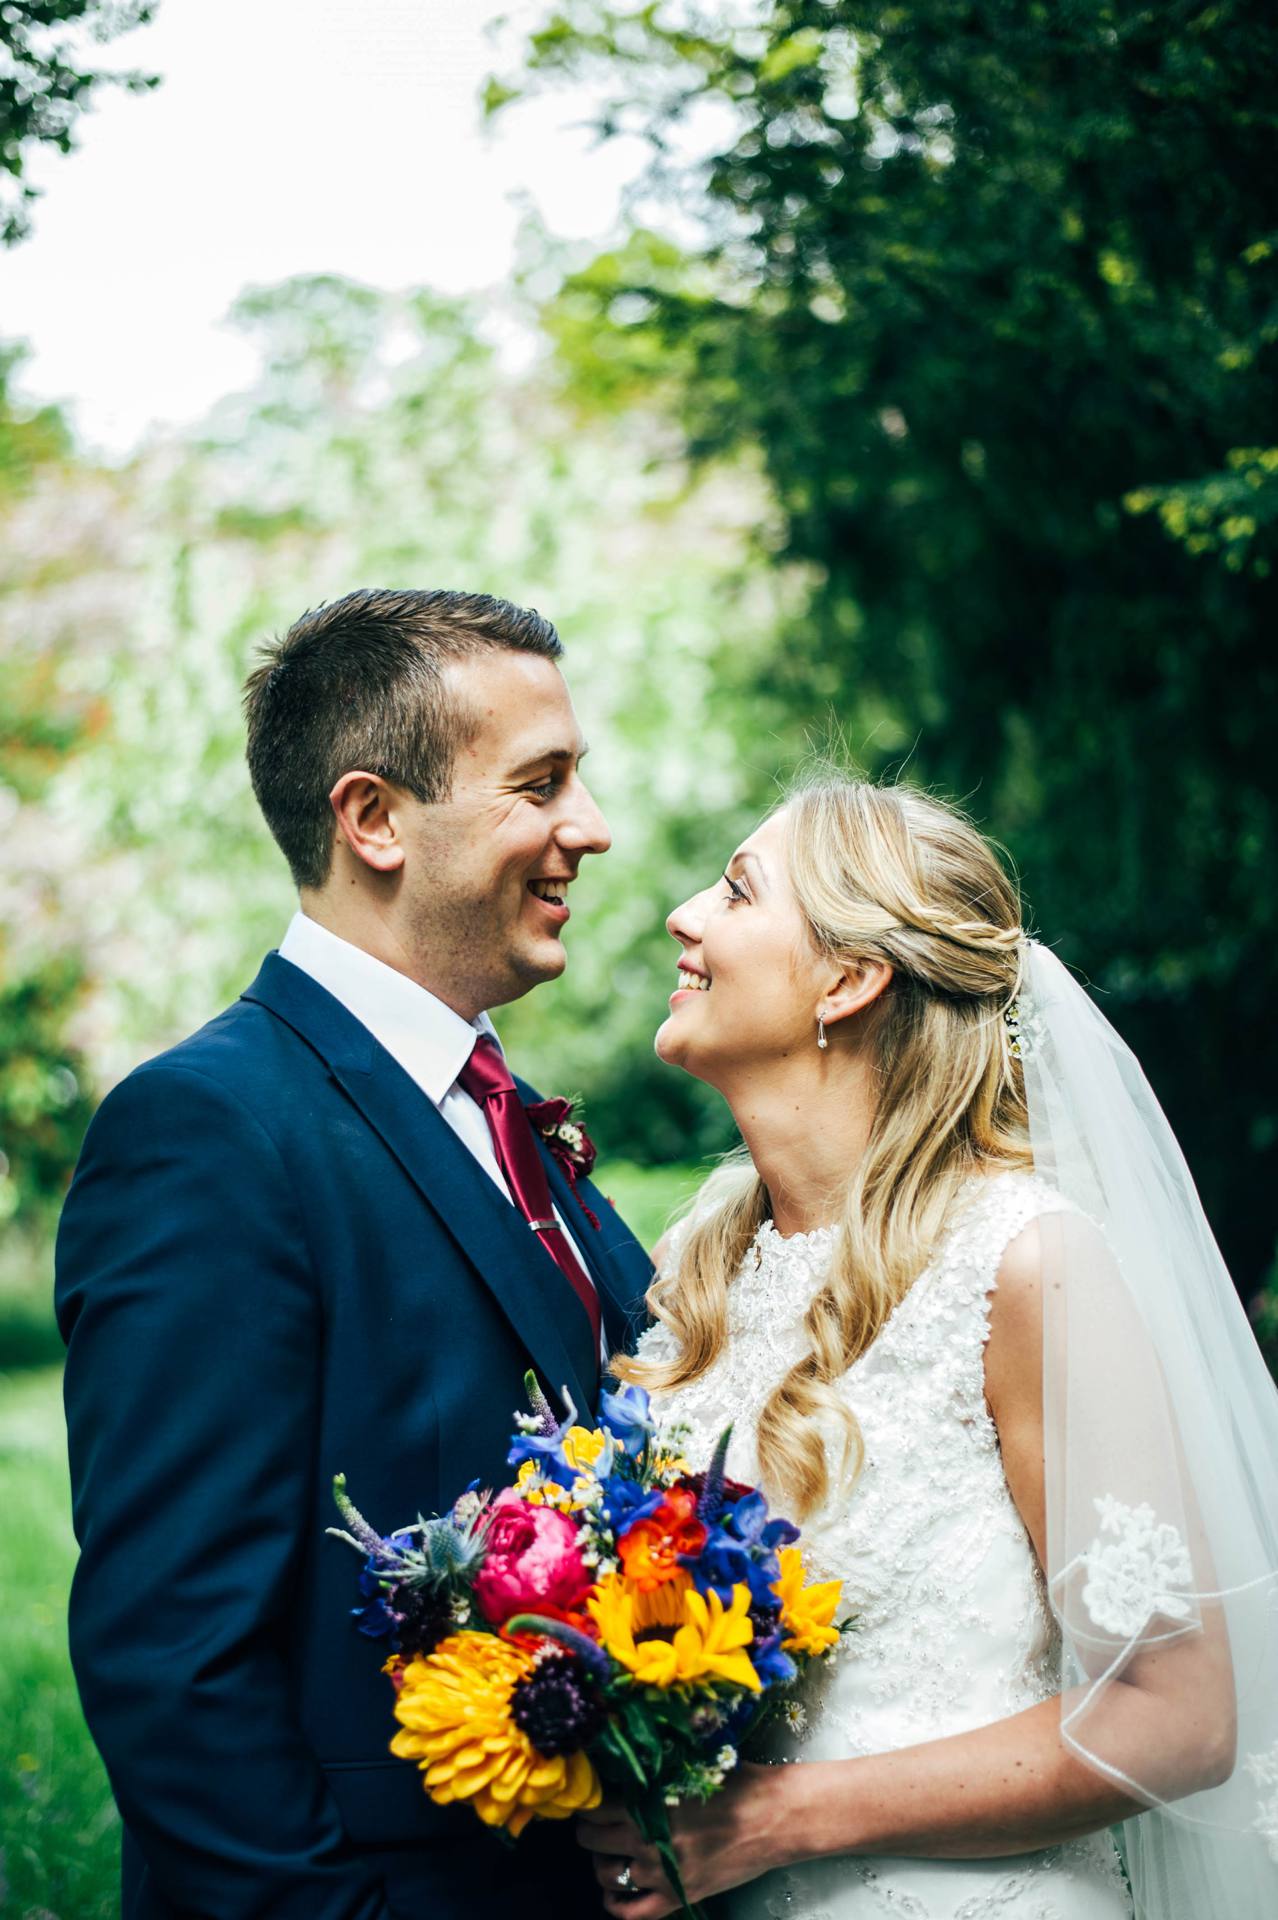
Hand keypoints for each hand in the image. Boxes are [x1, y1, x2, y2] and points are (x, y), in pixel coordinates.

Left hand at [577, 1763, 795, 1916]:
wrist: (773, 1818)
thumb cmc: (736, 1784)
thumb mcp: (688, 1769)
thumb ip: (653, 1776)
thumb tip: (623, 1766)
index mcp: (647, 1804)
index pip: (594, 1808)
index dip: (590, 1802)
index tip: (594, 1798)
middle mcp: (646, 1842)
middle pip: (591, 1840)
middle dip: (590, 1829)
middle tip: (598, 1822)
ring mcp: (660, 1874)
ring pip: (605, 1875)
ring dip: (602, 1862)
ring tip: (610, 1851)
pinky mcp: (677, 1898)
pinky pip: (632, 1914)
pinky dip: (616, 1905)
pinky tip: (616, 1892)